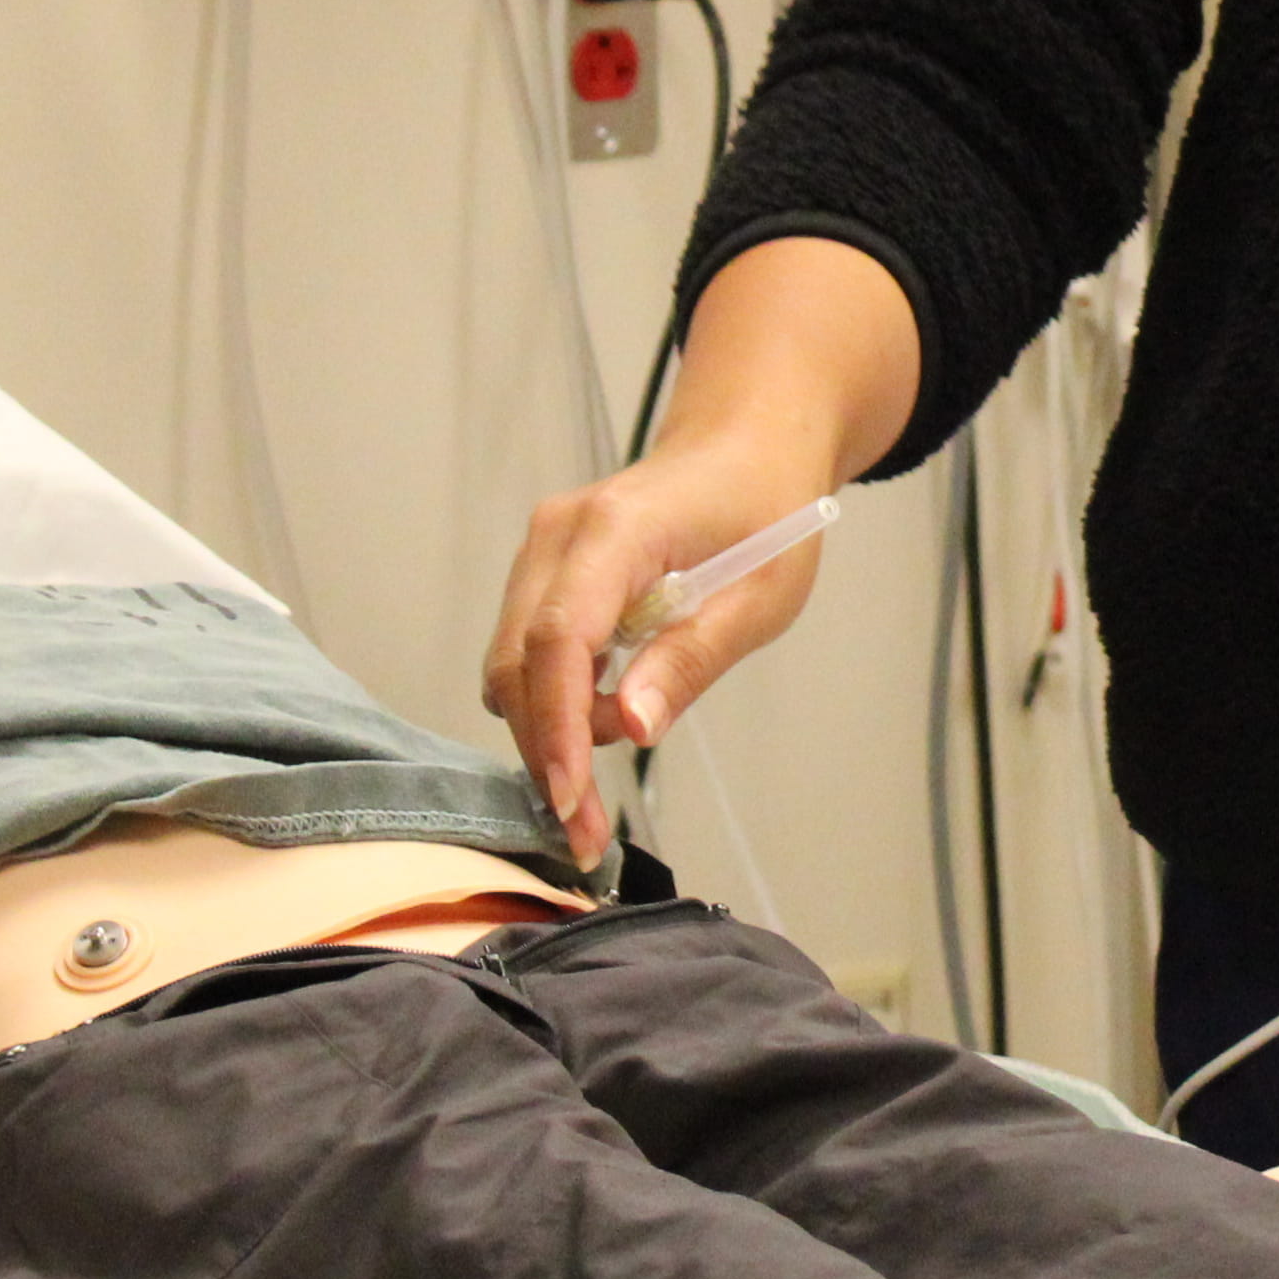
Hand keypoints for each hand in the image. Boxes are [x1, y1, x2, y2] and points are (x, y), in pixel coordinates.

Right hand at [484, 431, 840, 866]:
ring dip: (548, 731)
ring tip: (612, 760)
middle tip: (588, 834)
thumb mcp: (760, 596)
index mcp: (618, 529)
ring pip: (511, 663)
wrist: (748, 445)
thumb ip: (691, 659)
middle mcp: (559, 533)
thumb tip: (629, 727)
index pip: (560, 638)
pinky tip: (600, 718)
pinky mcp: (542, 570)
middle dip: (547, 753)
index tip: (571, 803)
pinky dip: (551, 700)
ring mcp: (543, 548)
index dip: (558, 728)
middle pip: (519, 661)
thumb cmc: (768, 511)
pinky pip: (526, 650)